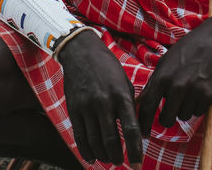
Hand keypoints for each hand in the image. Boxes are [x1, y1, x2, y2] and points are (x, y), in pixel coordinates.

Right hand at [57, 31, 144, 167]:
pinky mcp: (74, 108)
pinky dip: (86, 150)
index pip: (130, 130)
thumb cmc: (108, 68)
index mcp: (121, 96)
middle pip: (111, 140)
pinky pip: (79, 136)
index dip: (135, 150)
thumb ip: (130, 106)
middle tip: (121, 163)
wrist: (81, 52)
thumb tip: (138, 132)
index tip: (137, 165)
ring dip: (103, 155)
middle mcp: (104, 102)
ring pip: (95, 141)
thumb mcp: (125, 82)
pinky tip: (92, 158)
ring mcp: (87, 106)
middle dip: (117, 156)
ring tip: (109, 159)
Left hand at [136, 13, 211, 133]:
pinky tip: (199, 90)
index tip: (144, 134)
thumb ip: (154, 84)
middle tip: (170, 112)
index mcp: (162, 77)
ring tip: (188, 92)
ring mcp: (193, 92)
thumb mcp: (165, 63)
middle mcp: (176, 86)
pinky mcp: (209, 95)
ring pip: (183, 116)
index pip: (147, 108)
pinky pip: (198, 112)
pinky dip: (197, 106)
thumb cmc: (187, 50)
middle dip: (167, 118)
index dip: (144, 124)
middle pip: (166, 119)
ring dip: (184, 109)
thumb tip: (140, 103)